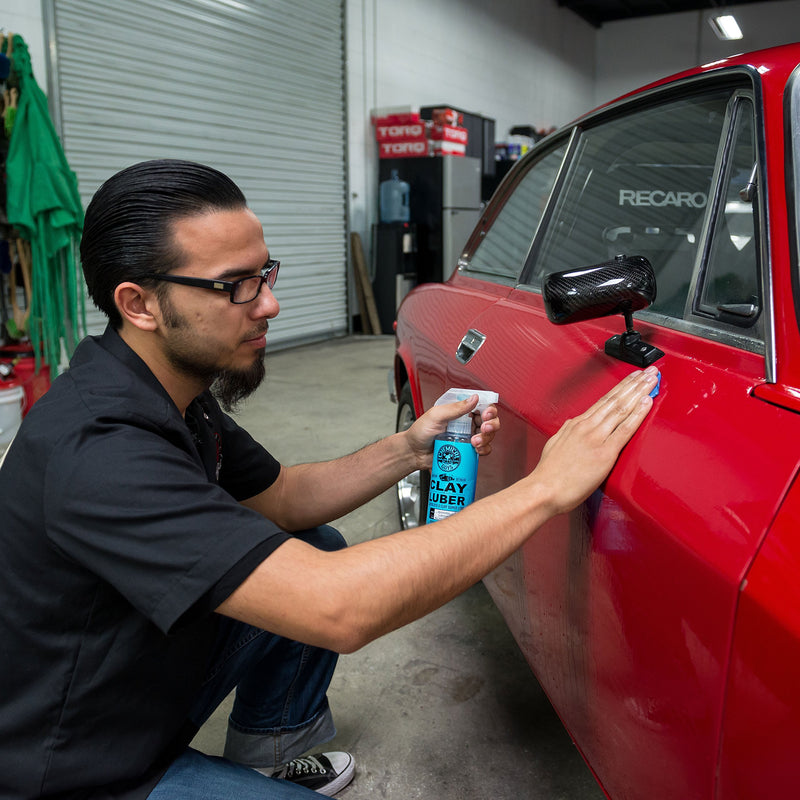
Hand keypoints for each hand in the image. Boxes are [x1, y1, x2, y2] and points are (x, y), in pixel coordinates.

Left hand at [405, 395, 500, 469]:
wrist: (414, 453)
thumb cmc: (420, 432)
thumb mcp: (436, 416)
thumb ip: (455, 408)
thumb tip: (474, 398)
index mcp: (460, 410)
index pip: (482, 405)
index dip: (489, 409)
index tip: (486, 414)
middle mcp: (466, 422)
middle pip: (490, 420)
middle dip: (491, 424)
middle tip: (484, 428)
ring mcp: (468, 437)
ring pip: (489, 435)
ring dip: (486, 438)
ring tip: (474, 442)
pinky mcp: (468, 450)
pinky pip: (483, 449)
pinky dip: (484, 450)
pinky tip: (476, 450)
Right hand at [530, 367, 658, 515]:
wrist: (543, 489)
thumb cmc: (548, 473)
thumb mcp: (554, 443)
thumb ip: (567, 431)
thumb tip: (573, 423)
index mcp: (576, 425)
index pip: (603, 401)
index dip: (620, 388)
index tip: (632, 378)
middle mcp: (587, 426)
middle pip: (615, 400)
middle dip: (634, 384)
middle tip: (649, 372)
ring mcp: (596, 437)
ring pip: (622, 408)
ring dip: (639, 392)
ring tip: (652, 381)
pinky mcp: (605, 452)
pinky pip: (625, 429)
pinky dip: (638, 413)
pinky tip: (647, 402)